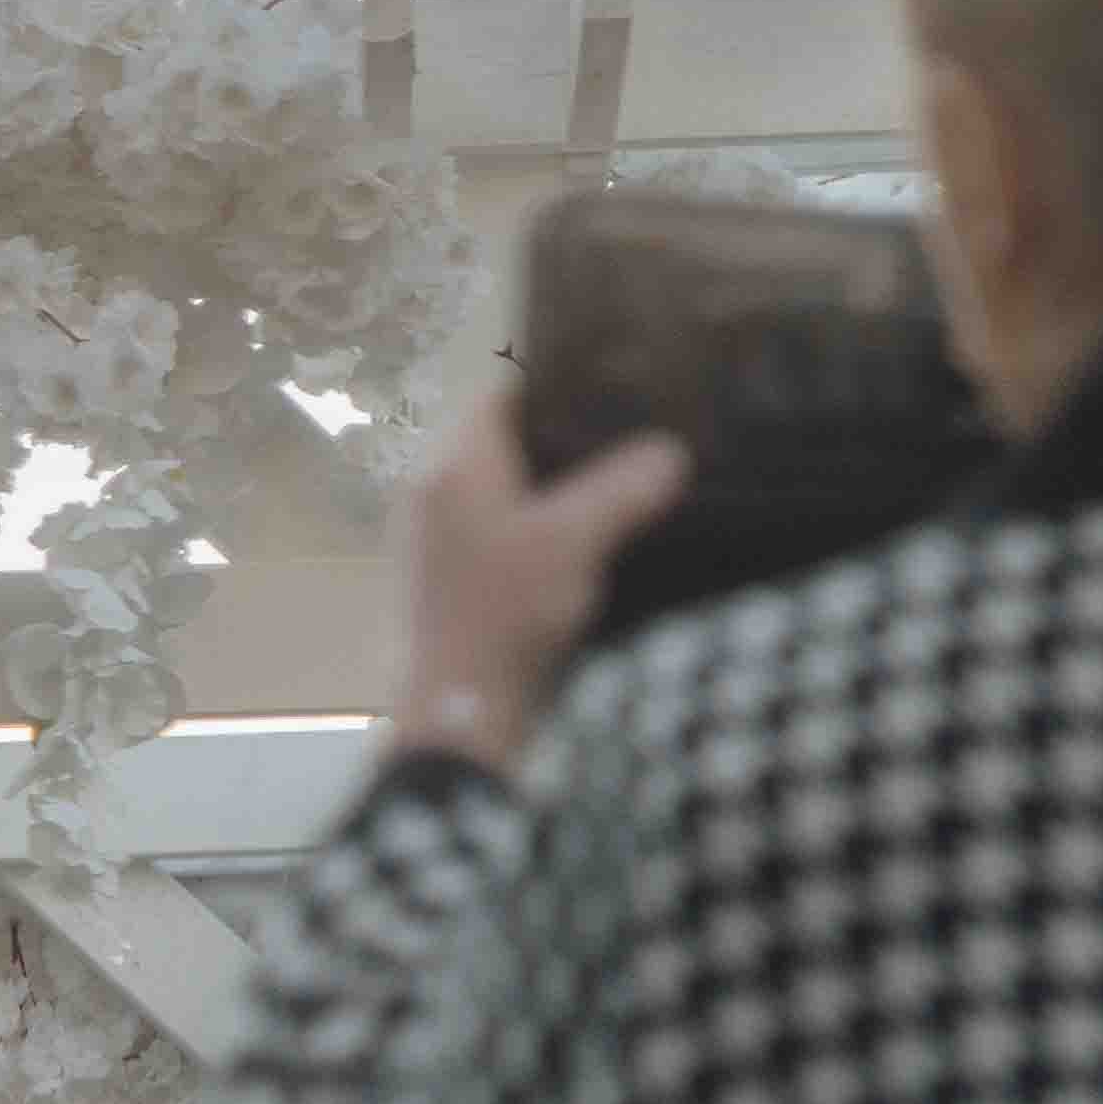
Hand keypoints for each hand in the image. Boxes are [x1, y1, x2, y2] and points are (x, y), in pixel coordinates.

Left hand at [378, 394, 694, 777]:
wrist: (453, 719)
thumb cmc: (503, 618)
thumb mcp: (574, 542)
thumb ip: (623, 489)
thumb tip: (669, 452)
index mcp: (453, 468)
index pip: (498, 396)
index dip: (552, 384)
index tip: (609, 384)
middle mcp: (432, 497)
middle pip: (501, 446)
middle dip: (560, 442)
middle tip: (626, 438)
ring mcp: (433, 546)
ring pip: (500, 496)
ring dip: (550, 494)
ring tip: (615, 491)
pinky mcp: (444, 590)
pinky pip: (495, 540)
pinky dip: (535, 537)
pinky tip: (580, 553)